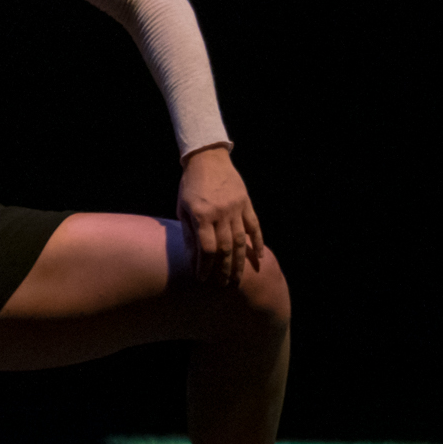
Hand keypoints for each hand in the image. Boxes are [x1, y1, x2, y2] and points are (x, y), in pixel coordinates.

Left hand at [178, 146, 262, 286]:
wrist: (207, 158)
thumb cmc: (190, 185)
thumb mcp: (183, 209)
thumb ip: (189, 234)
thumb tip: (193, 259)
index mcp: (202, 215)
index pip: (207, 248)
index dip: (204, 266)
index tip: (202, 278)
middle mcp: (220, 213)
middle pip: (225, 248)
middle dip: (224, 269)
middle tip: (223, 285)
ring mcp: (236, 208)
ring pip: (241, 241)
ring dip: (240, 262)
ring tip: (238, 278)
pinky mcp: (246, 203)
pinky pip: (255, 226)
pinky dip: (258, 242)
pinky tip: (259, 257)